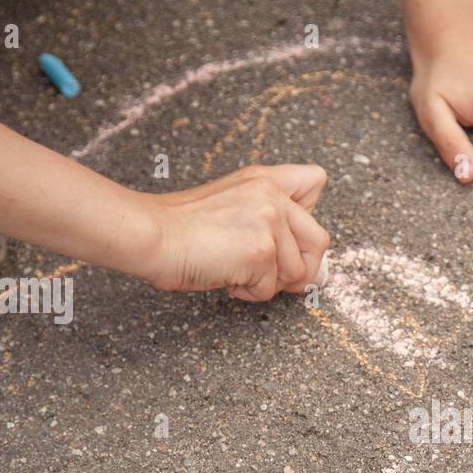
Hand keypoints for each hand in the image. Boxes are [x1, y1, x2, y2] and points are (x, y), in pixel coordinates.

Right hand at [145, 164, 330, 299]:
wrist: (152, 236)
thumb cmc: (182, 228)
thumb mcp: (231, 204)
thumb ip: (272, 219)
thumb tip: (316, 268)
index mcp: (265, 179)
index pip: (316, 181)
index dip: (308, 214)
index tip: (283, 232)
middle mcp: (272, 195)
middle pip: (319, 241)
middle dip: (299, 267)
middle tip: (266, 271)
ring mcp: (269, 222)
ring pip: (298, 272)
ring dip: (268, 283)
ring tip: (235, 268)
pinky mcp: (261, 251)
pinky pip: (269, 290)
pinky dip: (248, 293)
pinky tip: (225, 275)